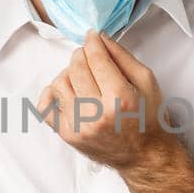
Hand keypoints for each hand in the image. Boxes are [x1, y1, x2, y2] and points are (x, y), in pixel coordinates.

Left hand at [37, 30, 174, 168]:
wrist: (143, 155)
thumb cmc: (148, 118)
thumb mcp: (147, 82)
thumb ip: (122, 56)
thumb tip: (100, 38)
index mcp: (120, 98)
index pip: (96, 58)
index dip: (92, 42)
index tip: (92, 37)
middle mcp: (97, 114)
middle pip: (76, 68)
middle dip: (82, 55)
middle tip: (89, 56)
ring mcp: (79, 126)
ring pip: (59, 83)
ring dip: (69, 73)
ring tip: (82, 78)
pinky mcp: (68, 135)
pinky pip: (45, 107)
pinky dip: (51, 94)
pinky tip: (65, 92)